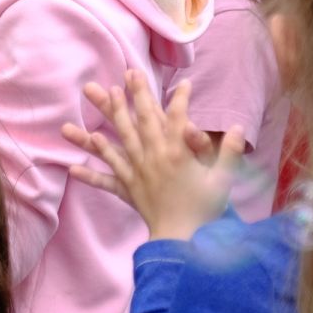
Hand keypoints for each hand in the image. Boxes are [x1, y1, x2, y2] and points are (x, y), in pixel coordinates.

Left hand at [63, 77, 245, 239]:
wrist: (185, 241)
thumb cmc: (206, 211)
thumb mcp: (223, 181)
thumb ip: (230, 153)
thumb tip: (239, 128)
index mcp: (178, 154)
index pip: (179, 119)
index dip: (182, 100)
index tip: (185, 83)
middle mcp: (154, 158)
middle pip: (143, 120)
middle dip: (138, 94)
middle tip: (130, 72)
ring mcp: (138, 172)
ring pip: (121, 139)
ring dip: (111, 115)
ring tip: (102, 94)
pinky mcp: (130, 189)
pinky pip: (107, 179)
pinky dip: (91, 173)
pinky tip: (72, 166)